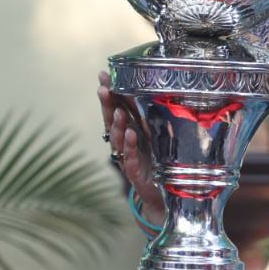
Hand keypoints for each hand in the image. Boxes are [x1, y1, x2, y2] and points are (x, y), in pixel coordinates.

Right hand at [98, 70, 164, 225]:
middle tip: (103, 88)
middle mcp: (126, 142)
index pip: (118, 107)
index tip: (104, 74)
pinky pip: (129, 158)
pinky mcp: (134, 173)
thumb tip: (159, 90)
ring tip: (117, 110)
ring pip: (118, 139)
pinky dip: (129, 146)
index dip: (111, 92)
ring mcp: (128, 157)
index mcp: (131, 130)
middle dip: (107, 104)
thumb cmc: (160, 163)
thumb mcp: (158, 137)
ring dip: (117, 124)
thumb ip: (154, 118)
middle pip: (112, 120)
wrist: (164, 195)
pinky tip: (130, 134)